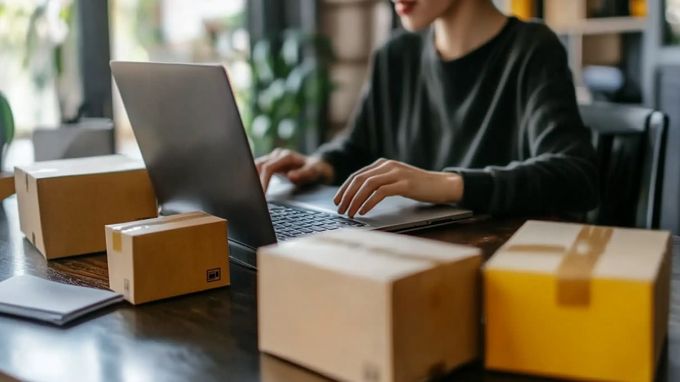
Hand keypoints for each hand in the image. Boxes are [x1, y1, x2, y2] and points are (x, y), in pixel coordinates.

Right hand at [255, 148, 333, 191]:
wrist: (318, 166)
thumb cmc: (316, 169)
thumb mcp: (314, 172)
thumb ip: (304, 174)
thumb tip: (290, 176)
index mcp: (286, 156)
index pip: (267, 168)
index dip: (262, 182)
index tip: (260, 194)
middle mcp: (277, 155)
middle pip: (258, 166)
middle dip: (252, 181)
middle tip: (251, 197)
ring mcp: (272, 159)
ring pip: (255, 167)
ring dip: (251, 180)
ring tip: (249, 195)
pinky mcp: (270, 164)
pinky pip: (258, 170)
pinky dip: (254, 180)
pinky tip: (252, 190)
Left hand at [333, 158, 463, 217]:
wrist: (441, 184)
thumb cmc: (418, 186)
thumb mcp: (395, 181)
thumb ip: (380, 183)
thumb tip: (359, 196)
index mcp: (382, 164)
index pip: (357, 175)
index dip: (344, 189)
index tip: (337, 201)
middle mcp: (387, 165)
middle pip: (359, 180)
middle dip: (347, 196)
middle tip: (340, 210)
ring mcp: (396, 173)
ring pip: (368, 185)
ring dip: (356, 200)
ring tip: (350, 213)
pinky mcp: (404, 183)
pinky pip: (381, 192)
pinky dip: (369, 202)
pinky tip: (364, 211)